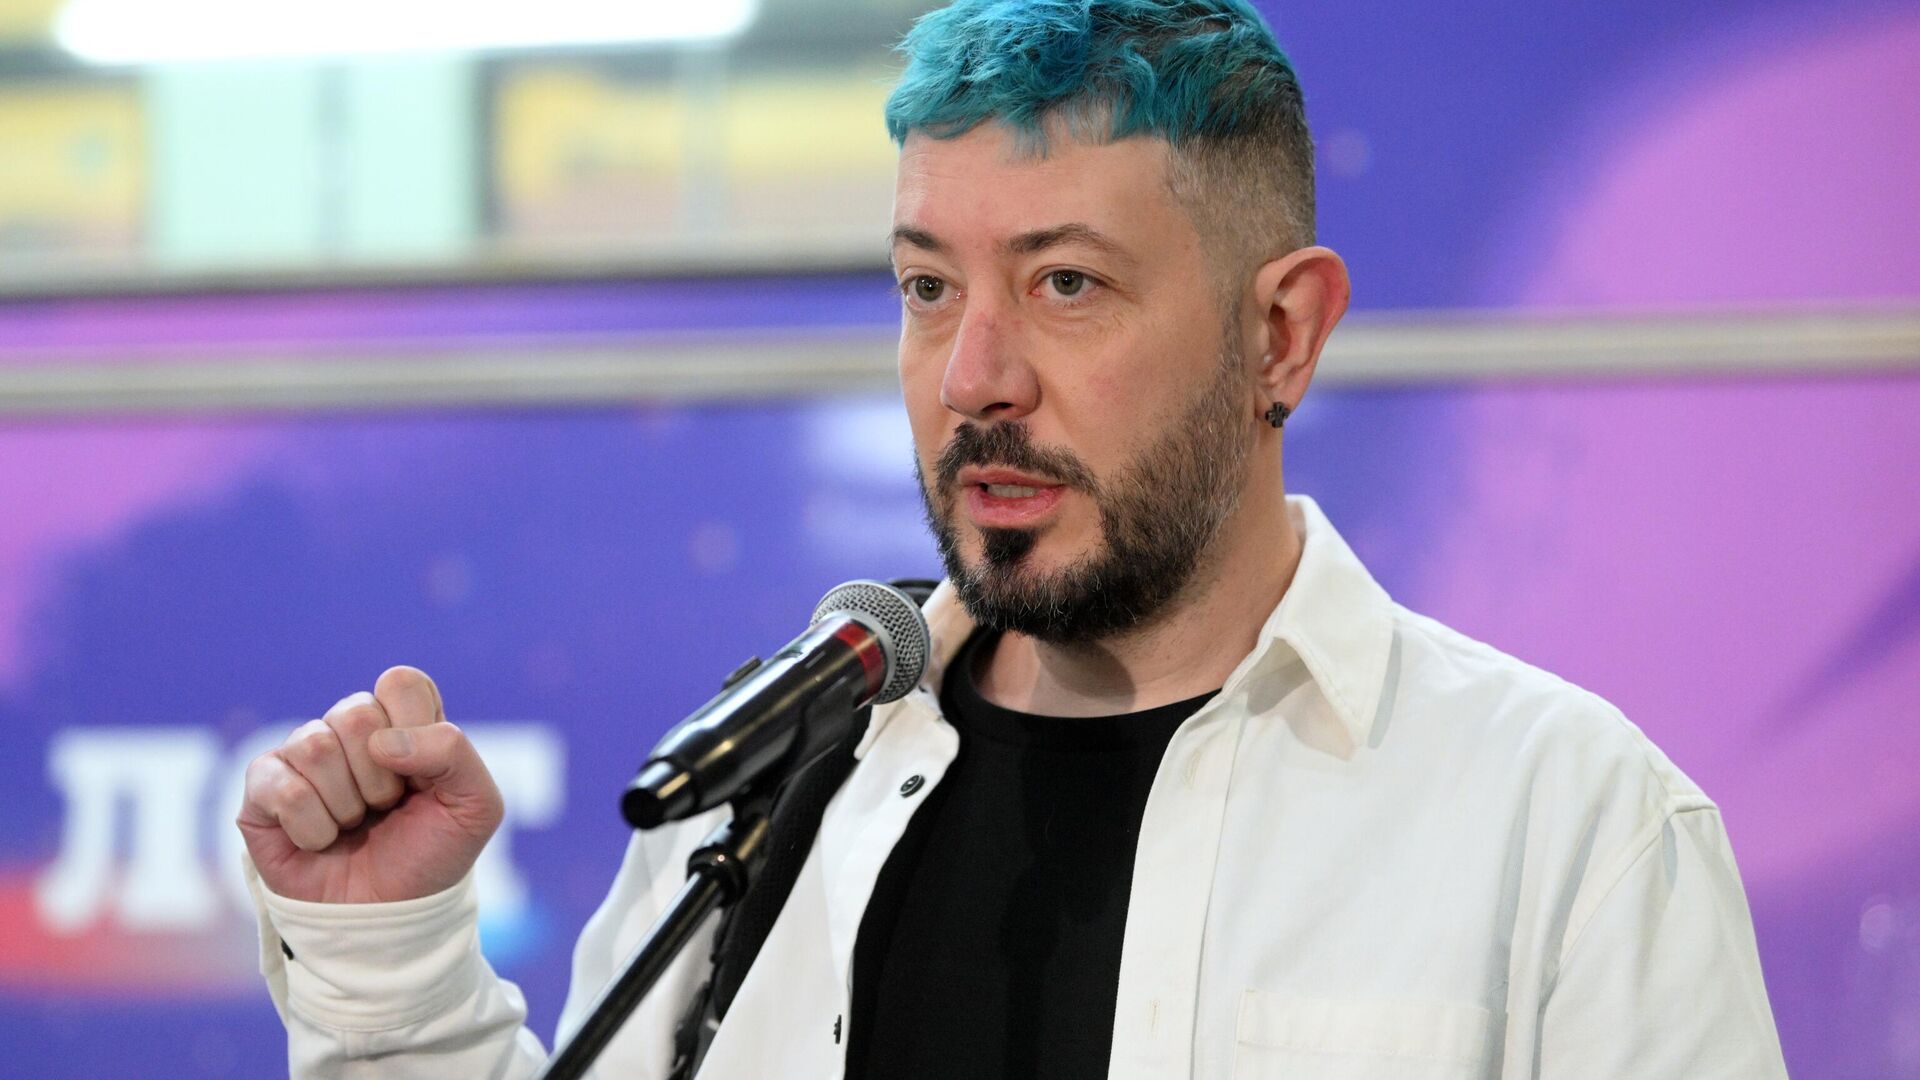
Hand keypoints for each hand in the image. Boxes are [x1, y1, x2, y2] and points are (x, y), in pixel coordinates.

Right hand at [237, 666, 503, 903]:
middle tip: (386, 809)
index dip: (415, 728)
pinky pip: (282, 787)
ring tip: (354, 826)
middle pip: (355, 713)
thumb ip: (455, 752)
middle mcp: (349, 730)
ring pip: (314, 745)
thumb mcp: (476, 806)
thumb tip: (383, 741)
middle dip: (381, 778)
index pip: (400, 683)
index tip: (424, 777)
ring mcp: (301, 755)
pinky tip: (320, 841)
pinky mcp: (262, 789)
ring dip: (346, 805)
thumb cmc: (432, 855)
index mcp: (401, 721)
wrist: (390, 917)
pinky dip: (312, 827)